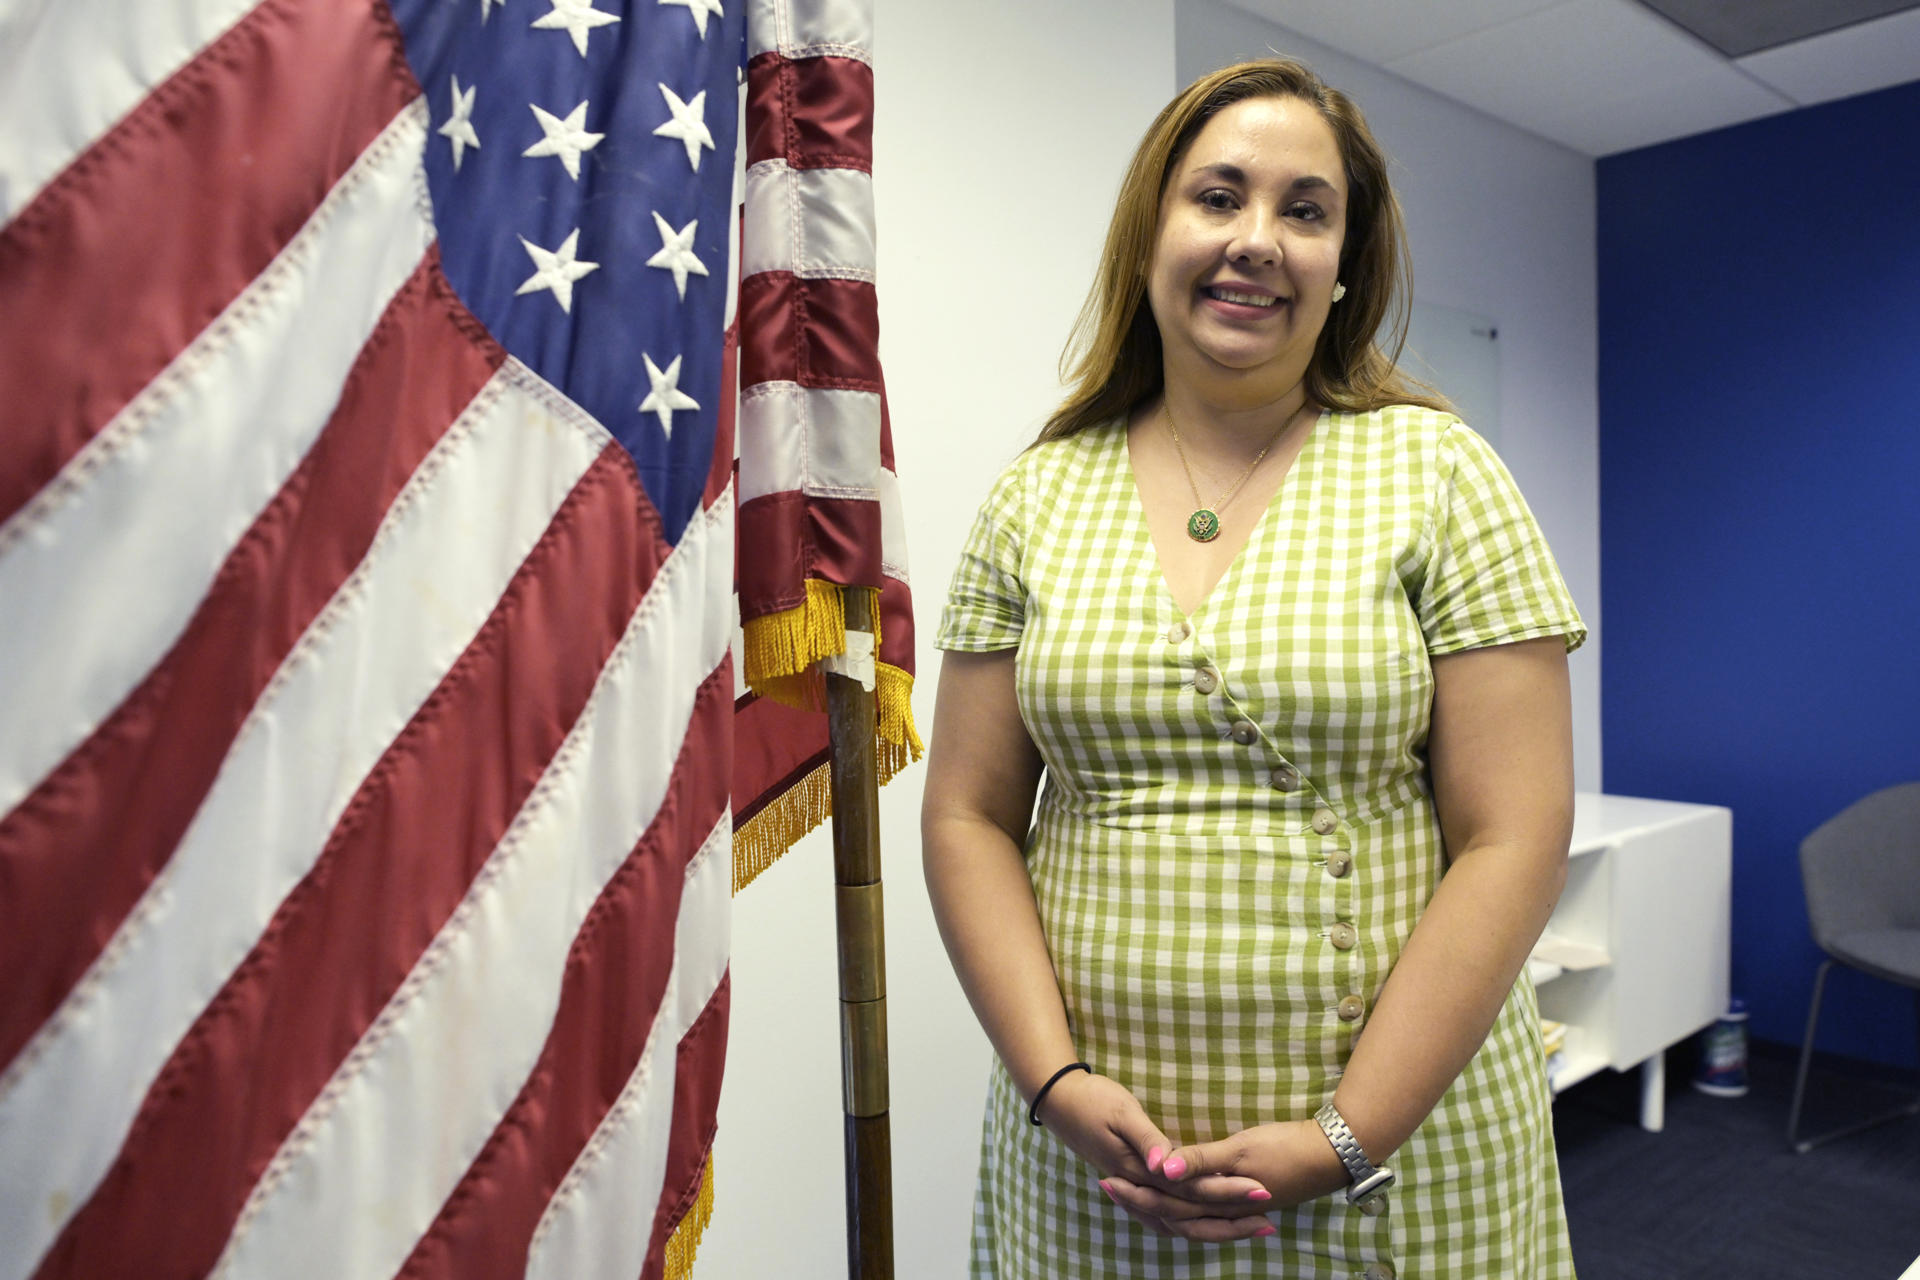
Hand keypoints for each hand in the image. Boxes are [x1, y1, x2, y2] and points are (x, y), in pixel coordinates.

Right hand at [1033, 1072, 1269, 1236]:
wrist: (1059, 1102)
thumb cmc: (1092, 1100)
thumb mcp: (1121, 1111)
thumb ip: (1146, 1138)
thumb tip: (1166, 1164)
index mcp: (1140, 1171)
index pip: (1192, 1190)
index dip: (1228, 1192)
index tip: (1261, 1191)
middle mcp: (1140, 1189)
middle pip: (1191, 1216)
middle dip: (1232, 1220)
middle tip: (1270, 1224)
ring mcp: (1136, 1191)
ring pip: (1180, 1224)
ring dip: (1216, 1228)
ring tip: (1251, 1229)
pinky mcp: (1135, 1186)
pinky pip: (1166, 1217)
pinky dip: (1191, 1225)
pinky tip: (1208, 1225)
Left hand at [1101, 1119, 1351, 1240]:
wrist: (1331, 1153)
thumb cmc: (1287, 1148)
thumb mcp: (1241, 1150)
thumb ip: (1201, 1160)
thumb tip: (1162, 1170)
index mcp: (1218, 1200)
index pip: (1168, 1204)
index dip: (1136, 1194)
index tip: (1107, 1180)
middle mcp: (1223, 1209)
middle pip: (1174, 1214)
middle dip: (1141, 1203)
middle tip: (1107, 1186)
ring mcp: (1236, 1207)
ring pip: (1189, 1216)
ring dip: (1160, 1208)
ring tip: (1133, 1195)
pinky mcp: (1245, 1198)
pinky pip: (1205, 1210)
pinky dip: (1185, 1207)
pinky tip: (1179, 1199)